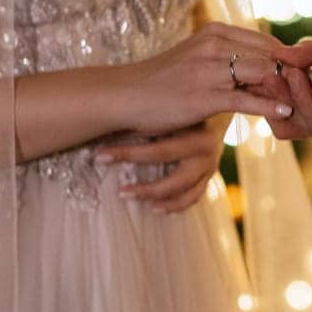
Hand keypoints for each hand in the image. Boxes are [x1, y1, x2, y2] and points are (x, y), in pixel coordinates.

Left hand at [93, 113, 228, 212]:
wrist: (213, 105)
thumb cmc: (182, 104)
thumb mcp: (168, 109)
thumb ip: (145, 121)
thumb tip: (105, 126)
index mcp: (197, 133)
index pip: (158, 150)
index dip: (126, 154)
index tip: (99, 157)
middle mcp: (207, 151)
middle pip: (174, 177)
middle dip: (145, 187)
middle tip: (119, 191)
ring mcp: (210, 166)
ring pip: (184, 191)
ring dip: (156, 196)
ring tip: (130, 197)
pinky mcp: (209, 177)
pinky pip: (193, 197)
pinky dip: (175, 205)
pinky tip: (155, 208)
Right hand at [119, 22, 293, 136]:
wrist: (126, 96)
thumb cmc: (162, 80)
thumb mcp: (195, 58)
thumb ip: (224, 57)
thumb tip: (256, 64)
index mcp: (214, 32)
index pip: (264, 40)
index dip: (288, 56)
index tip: (306, 70)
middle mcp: (214, 45)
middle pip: (269, 54)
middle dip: (294, 70)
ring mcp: (210, 70)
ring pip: (262, 74)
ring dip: (287, 87)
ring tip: (307, 99)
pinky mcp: (206, 95)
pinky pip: (246, 99)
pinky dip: (269, 105)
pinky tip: (285, 112)